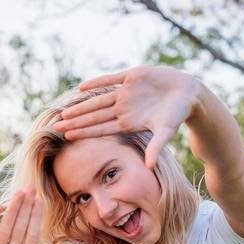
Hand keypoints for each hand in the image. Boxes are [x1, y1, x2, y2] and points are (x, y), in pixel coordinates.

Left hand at [51, 66, 201, 167]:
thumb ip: (156, 147)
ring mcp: (126, 92)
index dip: (84, 132)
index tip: (67, 137)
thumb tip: (150, 167)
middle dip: (76, 121)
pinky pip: (111, 79)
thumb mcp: (166, 132)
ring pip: (98, 99)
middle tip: (56, 127)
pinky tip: (82, 87)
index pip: (101, 128)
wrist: (187, 93)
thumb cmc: (177, 114)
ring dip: (81, 105)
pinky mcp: (132, 76)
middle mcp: (123, 108)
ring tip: (64, 112)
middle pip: (94, 116)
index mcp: (128, 122)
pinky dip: (98, 82)